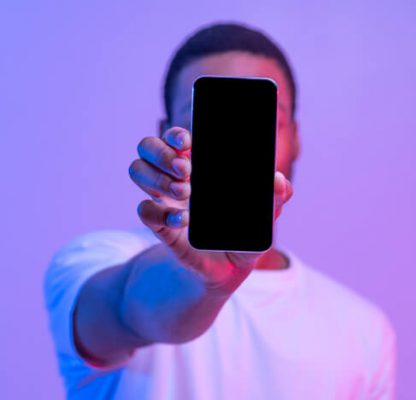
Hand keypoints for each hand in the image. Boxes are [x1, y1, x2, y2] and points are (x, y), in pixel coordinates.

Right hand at [128, 127, 293, 293]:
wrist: (228, 269)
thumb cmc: (245, 233)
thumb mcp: (266, 215)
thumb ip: (277, 196)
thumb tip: (278, 179)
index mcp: (199, 162)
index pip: (176, 137)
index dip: (176, 134)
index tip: (187, 141)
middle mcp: (175, 175)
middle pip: (148, 147)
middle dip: (163, 154)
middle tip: (186, 170)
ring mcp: (163, 198)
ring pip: (137, 170)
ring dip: (157, 178)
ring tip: (185, 193)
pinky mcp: (159, 225)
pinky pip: (144, 210)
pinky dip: (159, 213)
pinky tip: (184, 221)